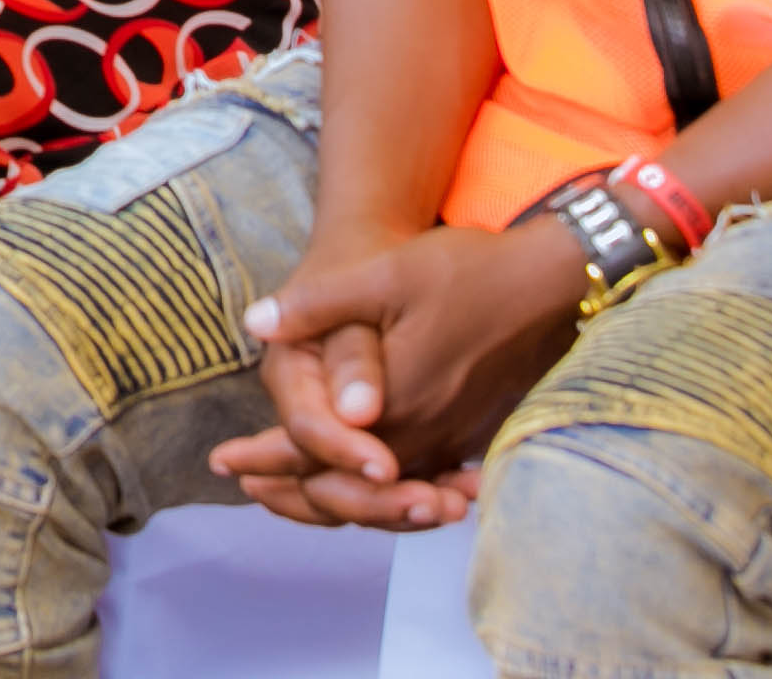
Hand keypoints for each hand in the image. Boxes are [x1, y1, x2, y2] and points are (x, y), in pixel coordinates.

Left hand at [207, 217, 587, 524]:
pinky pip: (419, 480)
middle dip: (294, 493)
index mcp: (391, 404)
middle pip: (348, 489)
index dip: (265, 459)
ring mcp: (451, 440)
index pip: (314, 452)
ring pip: (384, 495)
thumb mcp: (385, 275)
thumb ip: (318, 304)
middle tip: (249, 488)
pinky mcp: (472, 435)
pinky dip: (385, 494)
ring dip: (339, 499)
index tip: (223, 464)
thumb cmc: (465, 273)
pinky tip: (369, 485)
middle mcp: (421, 435)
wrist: (547, 282)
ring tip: (294, 494)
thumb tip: (256, 323)